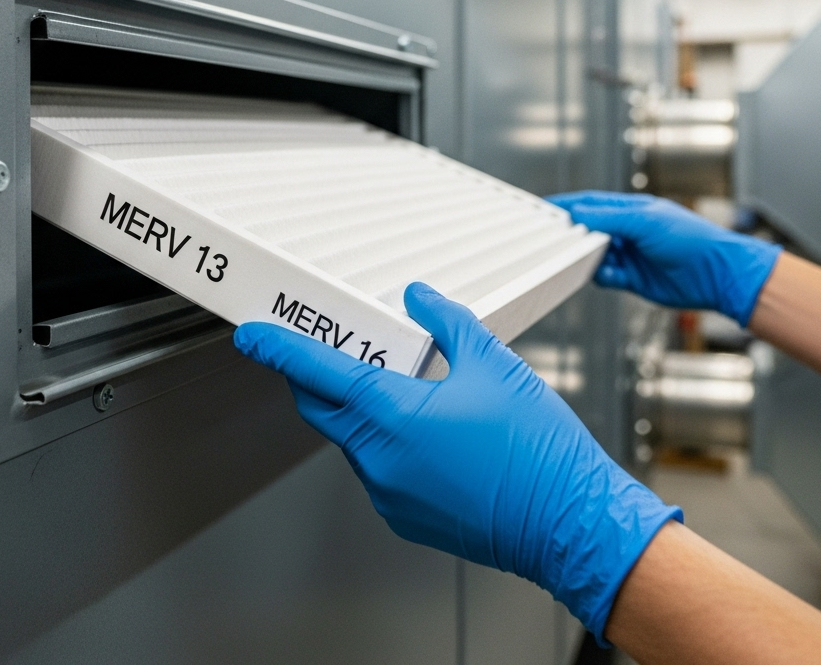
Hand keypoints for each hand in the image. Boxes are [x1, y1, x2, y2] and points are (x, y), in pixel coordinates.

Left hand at [234, 282, 679, 642]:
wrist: (566, 522)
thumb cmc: (536, 450)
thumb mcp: (493, 363)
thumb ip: (447, 322)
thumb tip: (420, 298)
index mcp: (393, 414)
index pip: (317, 372)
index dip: (278, 349)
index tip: (253, 336)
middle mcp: (380, 458)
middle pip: (323, 409)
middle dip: (314, 379)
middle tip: (326, 352)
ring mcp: (389, 493)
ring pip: (351, 440)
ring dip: (358, 412)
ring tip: (400, 389)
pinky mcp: (404, 516)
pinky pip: (376, 471)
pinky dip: (383, 445)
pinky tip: (422, 432)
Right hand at [549, 191, 780, 325]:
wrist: (717, 274)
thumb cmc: (691, 239)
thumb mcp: (644, 221)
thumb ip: (608, 217)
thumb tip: (578, 213)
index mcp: (631, 209)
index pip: (591, 203)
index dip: (568, 206)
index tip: (545, 209)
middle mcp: (628, 231)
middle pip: (588, 230)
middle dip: (573, 234)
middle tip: (555, 239)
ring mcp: (630, 255)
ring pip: (594, 255)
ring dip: (586, 257)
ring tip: (582, 258)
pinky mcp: (633, 279)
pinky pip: (605, 277)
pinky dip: (601, 276)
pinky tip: (606, 274)